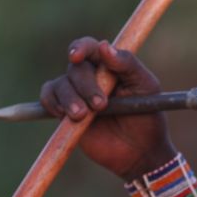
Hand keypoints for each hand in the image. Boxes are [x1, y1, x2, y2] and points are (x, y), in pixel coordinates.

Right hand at [39, 37, 176, 180]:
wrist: (140, 150)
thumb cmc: (147, 114)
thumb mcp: (145, 86)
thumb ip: (128, 64)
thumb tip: (104, 46)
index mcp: (110, 65)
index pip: (89, 47)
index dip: (80, 48)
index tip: (76, 57)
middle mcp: (91, 76)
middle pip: (75, 69)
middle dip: (85, 86)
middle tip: (100, 105)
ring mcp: (77, 94)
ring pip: (60, 84)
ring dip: (69, 98)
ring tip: (82, 116)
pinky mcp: (66, 112)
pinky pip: (49, 97)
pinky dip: (51, 102)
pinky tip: (63, 114)